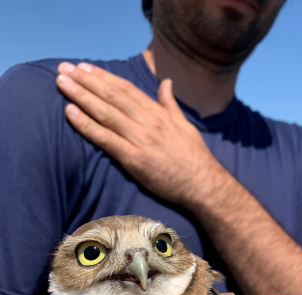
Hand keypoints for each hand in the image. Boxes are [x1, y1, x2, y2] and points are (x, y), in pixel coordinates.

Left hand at [56, 63, 225, 208]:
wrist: (203, 184)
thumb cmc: (195, 158)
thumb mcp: (185, 125)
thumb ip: (170, 104)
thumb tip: (166, 83)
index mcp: (158, 113)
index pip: (125, 88)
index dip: (103, 77)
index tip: (85, 68)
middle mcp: (147, 121)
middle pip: (111, 95)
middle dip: (85, 80)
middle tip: (63, 68)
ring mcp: (140, 139)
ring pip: (105, 113)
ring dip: (81, 96)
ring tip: (61, 83)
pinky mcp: (134, 160)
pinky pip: (105, 139)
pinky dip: (86, 125)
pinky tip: (70, 113)